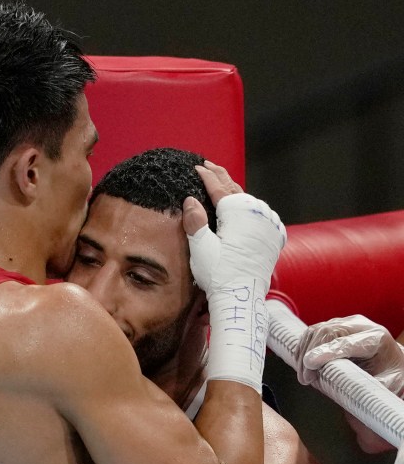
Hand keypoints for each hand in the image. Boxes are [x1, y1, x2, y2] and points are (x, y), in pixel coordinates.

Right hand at [182, 160, 286, 392]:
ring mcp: (268, 224)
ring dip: (235, 190)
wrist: (242, 298)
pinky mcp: (273, 236)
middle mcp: (256, 213)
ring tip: (224, 183)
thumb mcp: (201, 249)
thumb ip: (195, 222)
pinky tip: (245, 206)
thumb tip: (190, 200)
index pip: (218, 188)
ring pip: (249, 200)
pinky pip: (261, 214)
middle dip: (221, 176)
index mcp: (237, 212)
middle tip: (209, 166)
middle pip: (236, 189)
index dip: (206, 176)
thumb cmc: (219, 276)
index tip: (196, 167)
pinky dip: (251, 207)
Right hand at [295, 315, 403, 452]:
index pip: (348, 343)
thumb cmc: (388, 377)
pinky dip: (302, 349)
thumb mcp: (387, 386)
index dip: (327, 352)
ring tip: (304, 376)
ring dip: (303, 353)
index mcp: (378, 339)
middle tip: (306, 379)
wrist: (388, 365)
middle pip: (328, 332)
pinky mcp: (334, 326)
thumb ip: (370, 389)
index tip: (310, 364)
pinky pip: (312, 333)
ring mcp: (346, 324)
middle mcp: (362, 326)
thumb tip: (347, 391)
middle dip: (310, 355)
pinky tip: (303, 366)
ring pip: (316, 331)